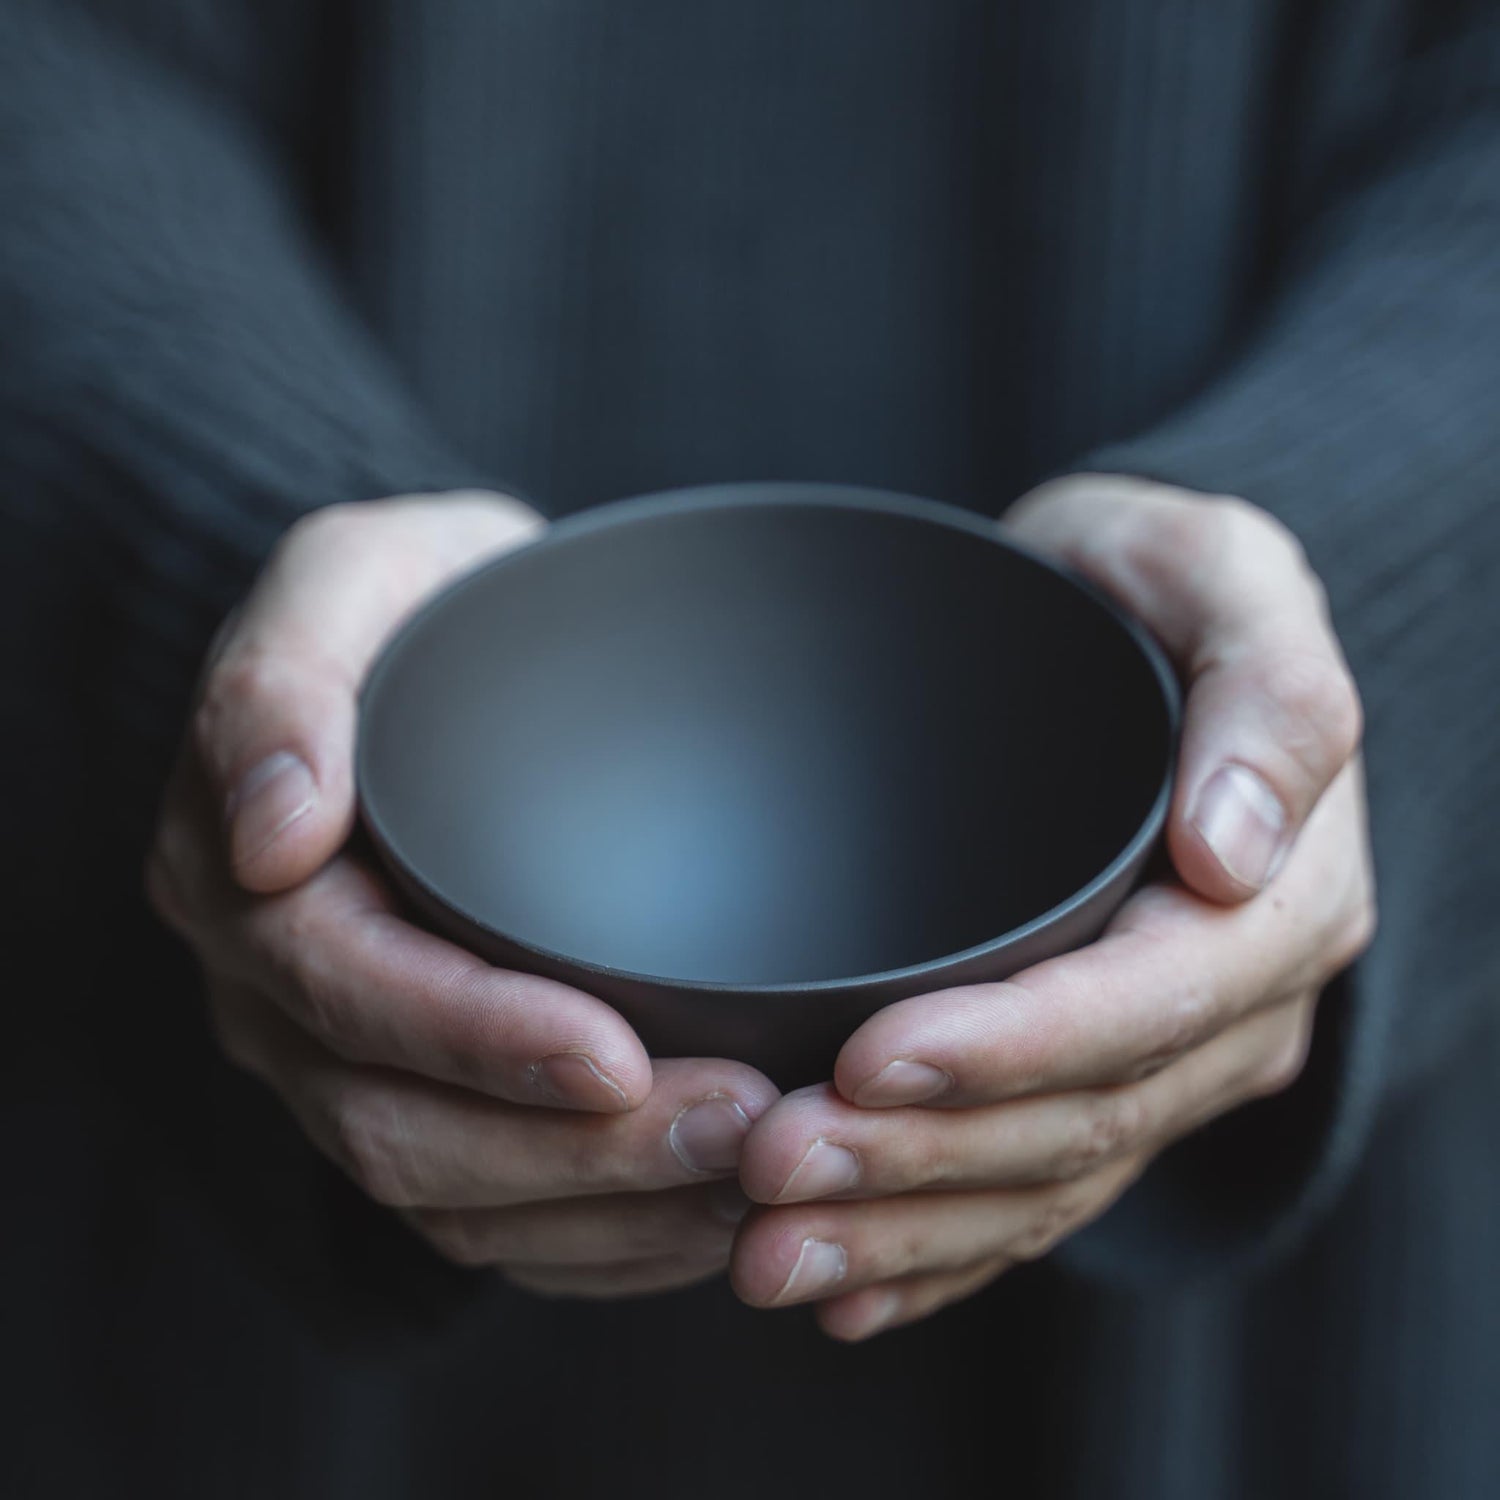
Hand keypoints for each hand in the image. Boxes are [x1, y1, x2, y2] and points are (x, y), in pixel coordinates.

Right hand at [147, 494, 778, 1296]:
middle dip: (574, 1153)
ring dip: (604, 1212)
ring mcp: (344, 1067)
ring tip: (747, 1181)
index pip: (348, 991)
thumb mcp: (351, 578)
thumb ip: (283, 678)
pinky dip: (598, 1240)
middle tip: (735, 1130)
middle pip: (403, 1130)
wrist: (457, 652)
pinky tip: (700, 1216)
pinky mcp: (421, 1104)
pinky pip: (490, 1221)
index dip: (475, 1039)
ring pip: (453, 1203)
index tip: (614, 1052)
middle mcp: (278, 1000)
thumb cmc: (425, 604)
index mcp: (241, 879)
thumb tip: (270, 834)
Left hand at [731, 475, 1375, 1338]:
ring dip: (904, 1230)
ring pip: (1040, 1183)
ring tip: (766, 1255)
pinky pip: (1027, 1197)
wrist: (1121, 636)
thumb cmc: (1156, 588)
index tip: (869, 1058)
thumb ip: (1267, 693)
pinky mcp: (1096, 1083)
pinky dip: (936, 1256)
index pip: (1146, 1005)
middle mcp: (1227, 1008)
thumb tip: (1233, 851)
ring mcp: (1163, 1062)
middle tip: (768, 1169)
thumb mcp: (1223, 575)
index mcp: (1274, 899)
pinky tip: (845, 1287)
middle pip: (1078, 1120)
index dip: (1014, 1048)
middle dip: (923, 1158)